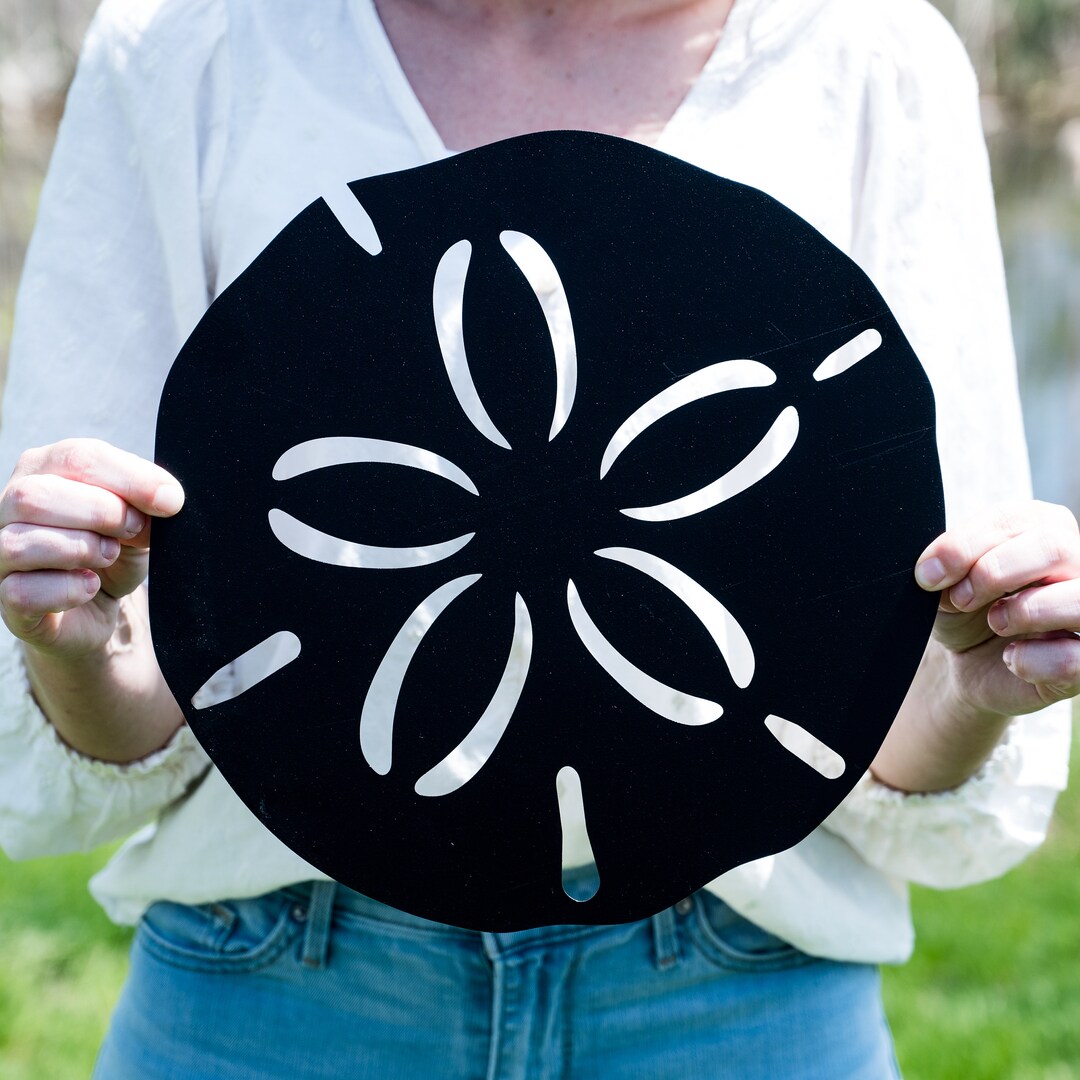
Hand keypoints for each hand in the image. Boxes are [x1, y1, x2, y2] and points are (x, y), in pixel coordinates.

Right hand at [0, 439, 183, 657]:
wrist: (100, 606)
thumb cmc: (113, 551)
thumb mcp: (138, 520)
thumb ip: (146, 502)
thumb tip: (166, 498)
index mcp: (43, 469)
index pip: (77, 457)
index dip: (130, 479)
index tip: (169, 502)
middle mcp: (10, 506)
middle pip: (35, 495)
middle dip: (99, 512)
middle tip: (131, 530)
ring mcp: (0, 553)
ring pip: (19, 543)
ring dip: (80, 549)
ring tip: (109, 556)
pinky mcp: (6, 599)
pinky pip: (22, 591)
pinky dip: (68, 590)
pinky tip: (90, 586)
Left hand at [915, 500, 1079, 715]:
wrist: (973, 663)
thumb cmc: (968, 611)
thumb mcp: (948, 584)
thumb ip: (946, 568)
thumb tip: (934, 571)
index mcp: (1043, 529)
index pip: (1012, 519)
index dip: (963, 546)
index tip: (927, 575)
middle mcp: (1078, 564)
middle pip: (1054, 547)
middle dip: (993, 572)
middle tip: (960, 599)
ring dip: (1025, 610)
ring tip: (995, 622)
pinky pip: (1075, 657)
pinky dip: (1033, 660)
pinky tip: (1011, 657)